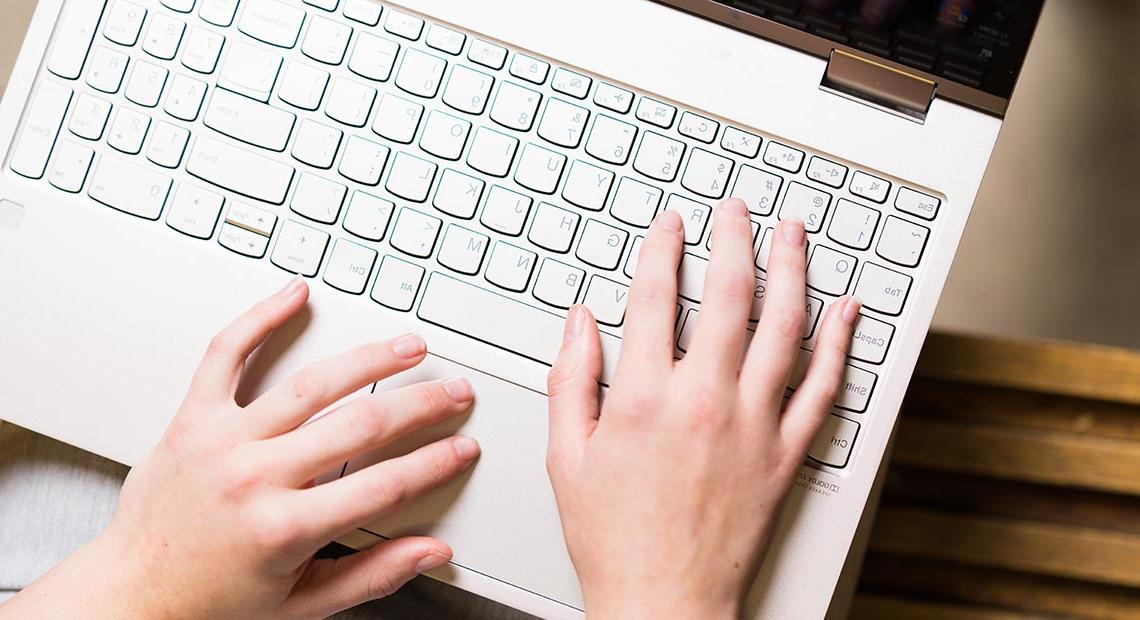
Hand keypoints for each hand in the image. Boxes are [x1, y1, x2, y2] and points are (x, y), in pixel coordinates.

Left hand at [2, 279, 479, 618]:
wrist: (128, 598)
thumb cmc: (208, 605)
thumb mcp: (300, 607)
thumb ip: (371, 576)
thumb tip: (431, 553)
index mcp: (286, 528)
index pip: (385, 484)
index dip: (435, 463)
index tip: (462, 447)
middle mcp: (256, 477)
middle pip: (360, 425)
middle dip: (421, 404)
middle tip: (455, 391)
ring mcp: (223, 441)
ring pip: (310, 384)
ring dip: (368, 359)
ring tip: (407, 347)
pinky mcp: (192, 419)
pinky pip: (226, 355)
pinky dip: (259, 318)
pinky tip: (293, 294)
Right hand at [546, 200, 859, 617]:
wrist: (665, 600)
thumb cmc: (614, 536)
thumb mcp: (566, 455)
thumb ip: (570, 379)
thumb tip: (579, 322)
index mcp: (644, 397)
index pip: (655, 297)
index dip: (663, 248)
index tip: (670, 225)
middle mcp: (705, 400)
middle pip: (729, 295)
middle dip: (733, 239)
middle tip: (736, 210)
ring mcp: (754, 424)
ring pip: (784, 327)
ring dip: (792, 270)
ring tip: (793, 233)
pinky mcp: (787, 454)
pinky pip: (823, 387)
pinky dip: (839, 343)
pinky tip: (847, 311)